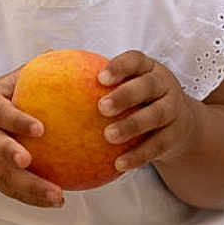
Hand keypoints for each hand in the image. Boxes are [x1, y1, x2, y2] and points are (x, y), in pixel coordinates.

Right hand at [0, 70, 64, 208]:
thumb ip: (25, 75)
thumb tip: (58, 53)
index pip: (1, 114)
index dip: (18, 121)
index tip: (39, 128)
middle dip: (10, 156)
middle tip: (28, 163)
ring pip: (6, 178)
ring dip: (31, 188)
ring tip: (57, 196)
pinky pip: (13, 191)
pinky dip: (33, 199)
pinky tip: (56, 200)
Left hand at [97, 51, 199, 172]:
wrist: (178, 124)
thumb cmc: (137, 100)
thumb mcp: (125, 83)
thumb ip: (91, 77)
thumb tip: (45, 59)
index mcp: (147, 68)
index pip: (135, 60)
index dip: (119, 67)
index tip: (100, 78)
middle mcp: (164, 85)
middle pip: (148, 86)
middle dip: (125, 95)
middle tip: (101, 107)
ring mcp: (174, 110)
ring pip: (156, 115)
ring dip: (132, 126)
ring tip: (108, 136)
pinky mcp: (176, 135)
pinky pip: (158, 146)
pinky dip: (139, 156)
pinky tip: (119, 165)